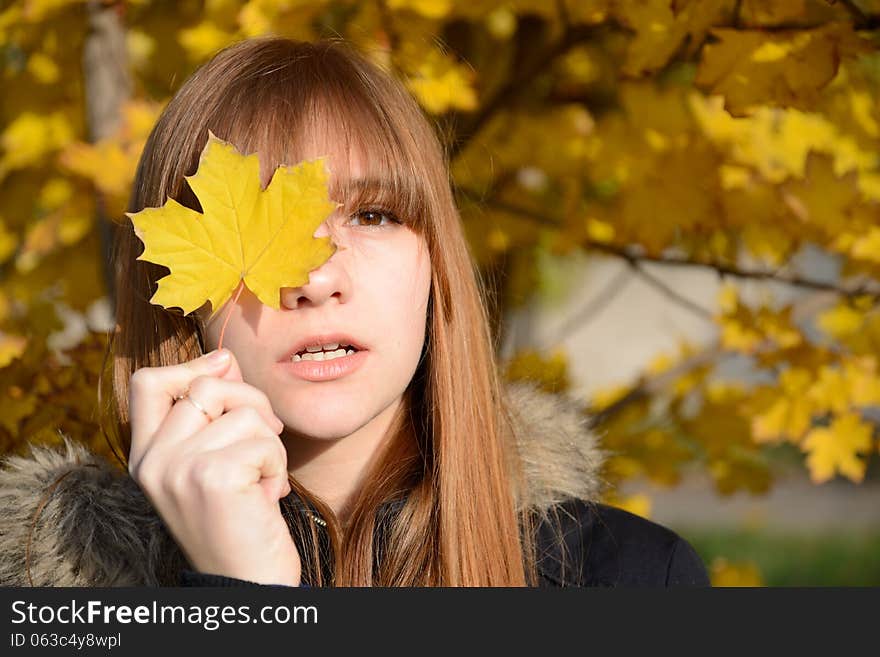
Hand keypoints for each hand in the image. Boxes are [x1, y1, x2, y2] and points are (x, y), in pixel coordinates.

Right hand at [127, 349, 301, 585]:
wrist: (247, 584)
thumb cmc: (239, 521)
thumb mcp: (217, 462)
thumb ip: (215, 412)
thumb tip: (224, 359)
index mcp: (145, 456)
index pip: (147, 381)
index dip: (191, 367)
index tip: (226, 373)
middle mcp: (151, 462)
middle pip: (207, 386)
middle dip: (253, 404)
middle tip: (266, 440)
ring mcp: (176, 469)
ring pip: (243, 413)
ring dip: (270, 444)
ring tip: (262, 479)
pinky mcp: (210, 477)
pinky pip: (264, 441)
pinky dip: (278, 466)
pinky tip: (267, 496)